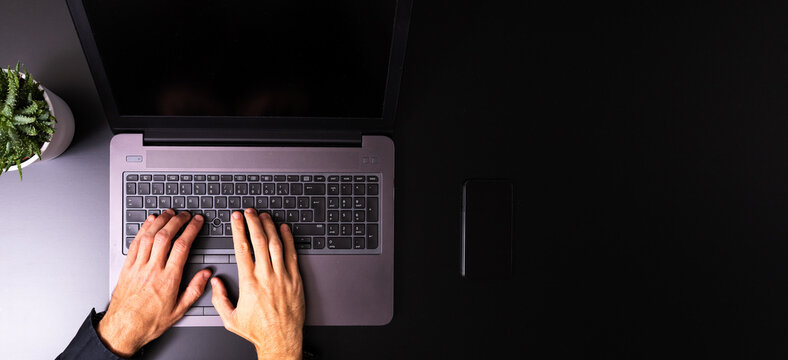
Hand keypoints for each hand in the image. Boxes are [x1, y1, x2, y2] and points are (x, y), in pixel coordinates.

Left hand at [97, 209, 210, 356]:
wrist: (123, 330)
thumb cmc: (149, 322)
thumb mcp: (179, 311)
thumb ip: (195, 290)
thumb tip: (206, 274)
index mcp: (169, 279)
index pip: (182, 246)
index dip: (191, 229)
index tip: (197, 221)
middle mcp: (153, 270)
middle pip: (165, 236)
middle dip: (177, 221)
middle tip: (185, 214)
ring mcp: (138, 267)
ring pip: (149, 236)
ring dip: (160, 221)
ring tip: (169, 213)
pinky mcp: (127, 268)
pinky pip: (135, 243)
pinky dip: (143, 230)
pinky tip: (149, 223)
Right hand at [211, 209, 304, 359]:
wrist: (280, 340)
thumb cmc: (258, 331)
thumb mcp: (230, 319)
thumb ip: (219, 299)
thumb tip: (214, 282)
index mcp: (249, 283)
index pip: (242, 248)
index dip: (239, 230)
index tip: (236, 218)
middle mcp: (266, 276)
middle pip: (259, 241)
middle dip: (253, 222)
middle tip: (249, 211)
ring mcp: (283, 277)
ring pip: (276, 244)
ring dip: (270, 227)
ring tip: (264, 216)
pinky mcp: (295, 280)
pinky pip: (292, 255)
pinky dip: (288, 239)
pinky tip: (284, 229)